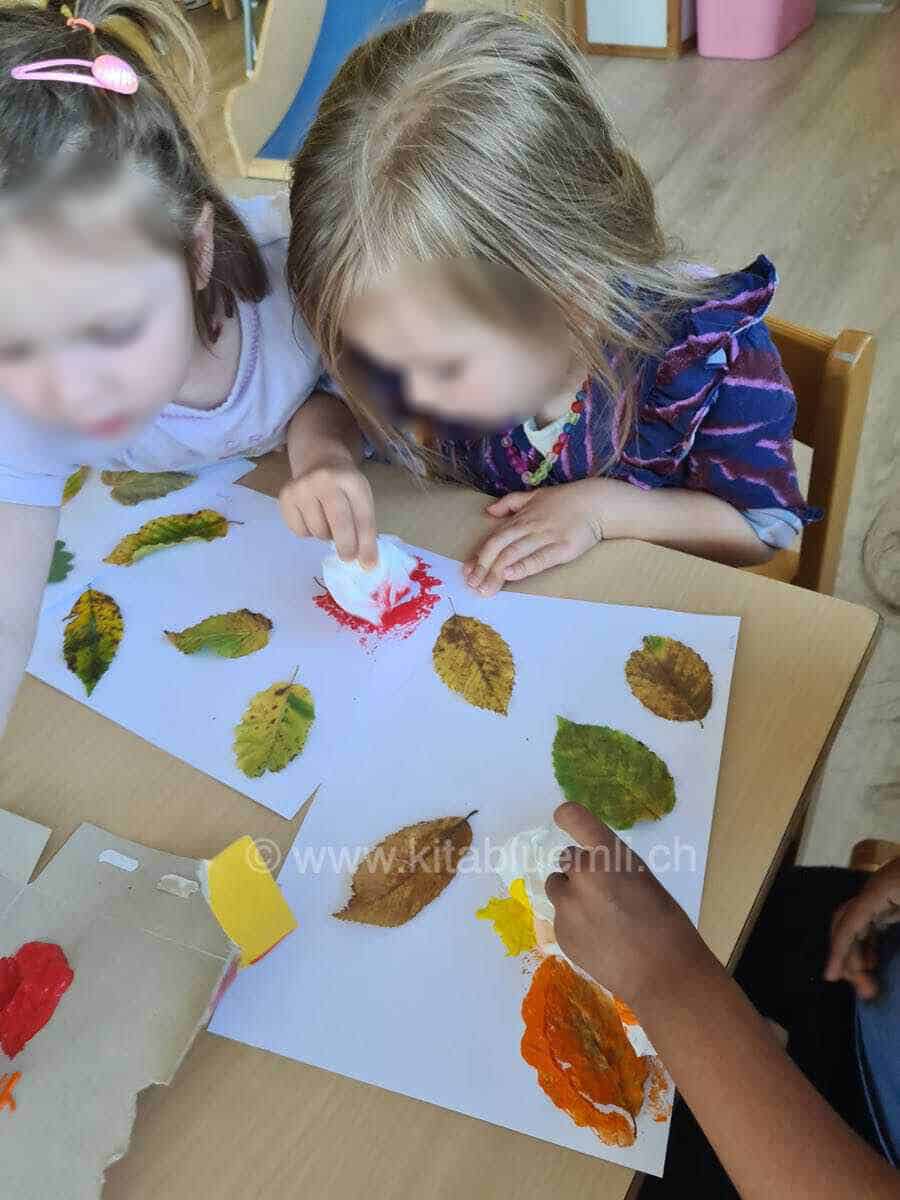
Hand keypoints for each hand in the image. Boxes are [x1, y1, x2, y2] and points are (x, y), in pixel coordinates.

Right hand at [279, 461, 377, 565]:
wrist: (318, 460)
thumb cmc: (344, 486)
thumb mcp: (360, 498)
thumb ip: (364, 527)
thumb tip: (366, 563)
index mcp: (352, 480)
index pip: (362, 517)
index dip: (367, 544)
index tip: (368, 564)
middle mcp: (325, 480)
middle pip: (339, 524)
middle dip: (347, 547)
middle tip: (348, 556)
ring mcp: (303, 487)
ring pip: (318, 531)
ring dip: (326, 536)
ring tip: (328, 524)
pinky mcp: (286, 496)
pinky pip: (299, 531)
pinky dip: (308, 532)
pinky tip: (312, 518)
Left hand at [463, 480, 605, 596]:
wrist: (597, 502)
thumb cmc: (566, 501)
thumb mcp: (535, 495)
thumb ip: (510, 503)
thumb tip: (489, 511)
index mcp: (521, 518)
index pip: (494, 538)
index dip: (479, 556)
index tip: (468, 572)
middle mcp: (529, 527)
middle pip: (499, 548)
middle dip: (484, 568)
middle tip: (473, 586)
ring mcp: (545, 537)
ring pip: (514, 555)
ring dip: (497, 573)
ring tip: (486, 589)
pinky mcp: (562, 548)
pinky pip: (539, 558)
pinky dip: (523, 566)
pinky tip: (510, 575)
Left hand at [545, 802, 708, 1005]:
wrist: (663, 974)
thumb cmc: (666, 922)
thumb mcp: (642, 878)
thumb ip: (612, 866)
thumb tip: (594, 865)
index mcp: (609, 854)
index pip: (573, 817)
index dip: (568, 816)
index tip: (565, 818)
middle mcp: (582, 873)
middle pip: (567, 859)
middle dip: (581, 870)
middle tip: (604, 891)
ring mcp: (567, 905)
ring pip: (557, 887)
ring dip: (572, 894)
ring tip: (599, 917)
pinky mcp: (561, 933)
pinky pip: (561, 917)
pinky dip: (575, 923)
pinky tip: (599, 940)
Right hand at [824, 858, 899, 999]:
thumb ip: (898, 930)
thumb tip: (882, 967)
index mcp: (883, 889)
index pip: (850, 922)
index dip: (839, 951)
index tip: (830, 977)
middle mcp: (879, 888)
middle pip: (847, 919)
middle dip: (848, 955)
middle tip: (863, 990)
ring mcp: (888, 890)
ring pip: (859, 921)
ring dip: (858, 951)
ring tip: (868, 982)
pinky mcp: (896, 894)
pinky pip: (874, 920)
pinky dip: (869, 942)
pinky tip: (874, 960)